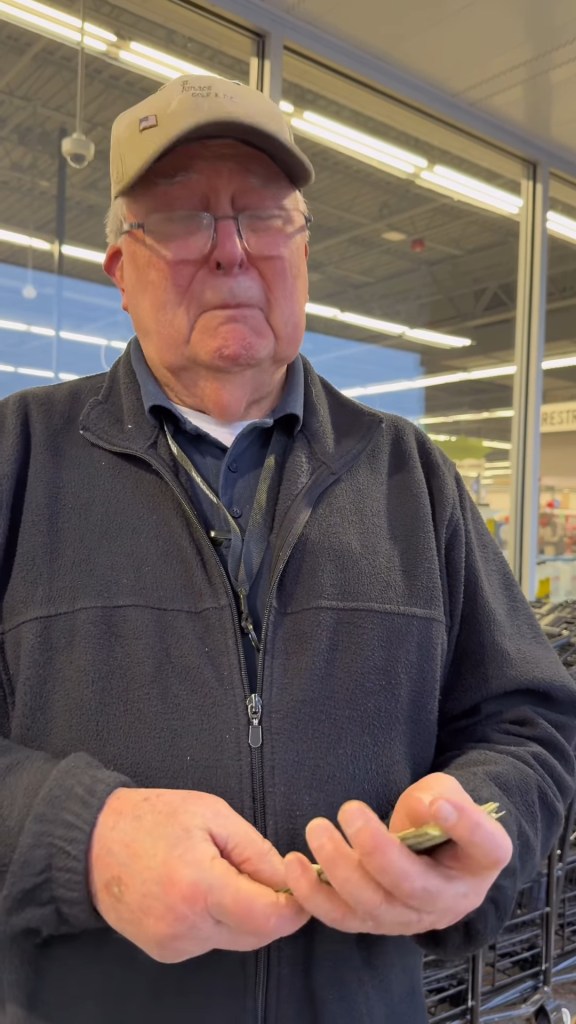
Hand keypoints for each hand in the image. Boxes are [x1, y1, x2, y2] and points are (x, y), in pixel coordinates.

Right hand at [89, 788, 309, 961]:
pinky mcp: (166, 952)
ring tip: (221, 872)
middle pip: (258, 935)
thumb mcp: (212, 814)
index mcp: (200, 887)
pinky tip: (200, 890)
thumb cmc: (151, 819)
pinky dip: (219, 920)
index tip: (302, 886)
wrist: (91, 843)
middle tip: (265, 872)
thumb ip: (255, 850)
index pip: (269, 919)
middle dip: (272, 907)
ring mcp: (174, 945)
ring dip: (244, 913)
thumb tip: (289, 879)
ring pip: (236, 940)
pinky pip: (211, 941)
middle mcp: (187, 927)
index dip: (295, 906)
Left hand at [284, 773, 512, 934]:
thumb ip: (442, 798)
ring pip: (372, 907)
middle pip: (411, 886)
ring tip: (316, 831)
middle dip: (375, 851)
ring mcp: (410, 919)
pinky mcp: (376, 923)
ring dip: (337, 871)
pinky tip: (295, 866)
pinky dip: (315, 895)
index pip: (483, 846)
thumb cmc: (443, 815)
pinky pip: (344, 918)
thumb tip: (427, 810)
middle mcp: (451, 900)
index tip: (439, 804)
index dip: (464, 825)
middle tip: (348, 811)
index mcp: (482, 860)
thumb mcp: (449, 794)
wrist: (434, 852)